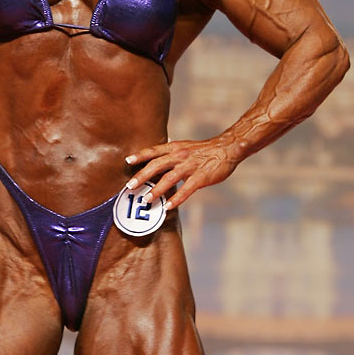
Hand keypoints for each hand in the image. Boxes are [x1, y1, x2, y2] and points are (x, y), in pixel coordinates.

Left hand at [125, 138, 239, 210]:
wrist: (226, 149)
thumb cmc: (203, 151)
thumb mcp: (184, 147)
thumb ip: (170, 155)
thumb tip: (154, 163)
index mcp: (175, 147)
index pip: (154, 151)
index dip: (140, 155)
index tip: (127, 161)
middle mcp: (180, 155)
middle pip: (157, 165)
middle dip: (142, 175)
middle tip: (130, 186)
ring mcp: (190, 166)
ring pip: (169, 178)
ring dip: (156, 190)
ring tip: (146, 199)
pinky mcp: (200, 177)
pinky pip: (186, 190)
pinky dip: (176, 199)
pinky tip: (168, 206)